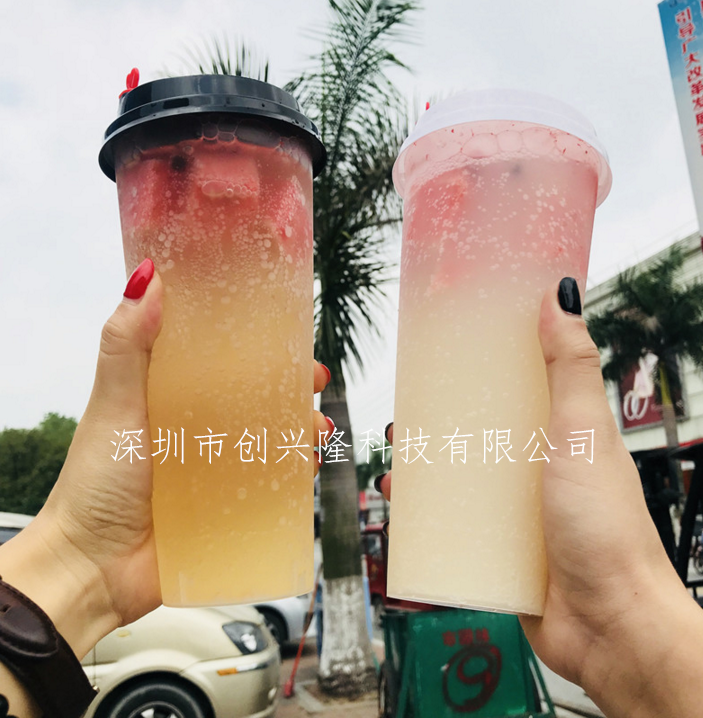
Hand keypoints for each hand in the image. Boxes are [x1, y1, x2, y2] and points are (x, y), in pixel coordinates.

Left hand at [0, 259, 332, 658]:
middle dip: (292, 389)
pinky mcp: (229, 507)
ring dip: (301, 431)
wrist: (93, 568)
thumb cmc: (96, 482)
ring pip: (272, 440)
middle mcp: (199, 429)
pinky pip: (271, 487)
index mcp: (173, 398)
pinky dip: (293, 476)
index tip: (286, 333)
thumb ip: (128, 344)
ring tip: (315, 431)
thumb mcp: (114, 404)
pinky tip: (306, 470)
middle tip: (314, 383)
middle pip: (257, 399)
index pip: (222, 361)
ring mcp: (216, 469)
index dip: (256, 345)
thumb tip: (148, 276)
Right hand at [376, 278, 702, 716]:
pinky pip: (454, 526)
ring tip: (394, 463)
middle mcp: (535, 470)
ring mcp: (515, 512)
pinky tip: (401, 513)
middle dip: (436, 422)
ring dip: (424, 469)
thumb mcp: (583, 434)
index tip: (445, 352)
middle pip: (477, 434)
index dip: (480, 369)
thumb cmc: (606, 528)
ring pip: (459, 479)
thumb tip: (559, 298)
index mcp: (558, 435)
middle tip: (403, 415)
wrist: (610, 626)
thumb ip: (571, 368)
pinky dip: (426, 517)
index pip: (514, 389)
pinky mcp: (497, 550)